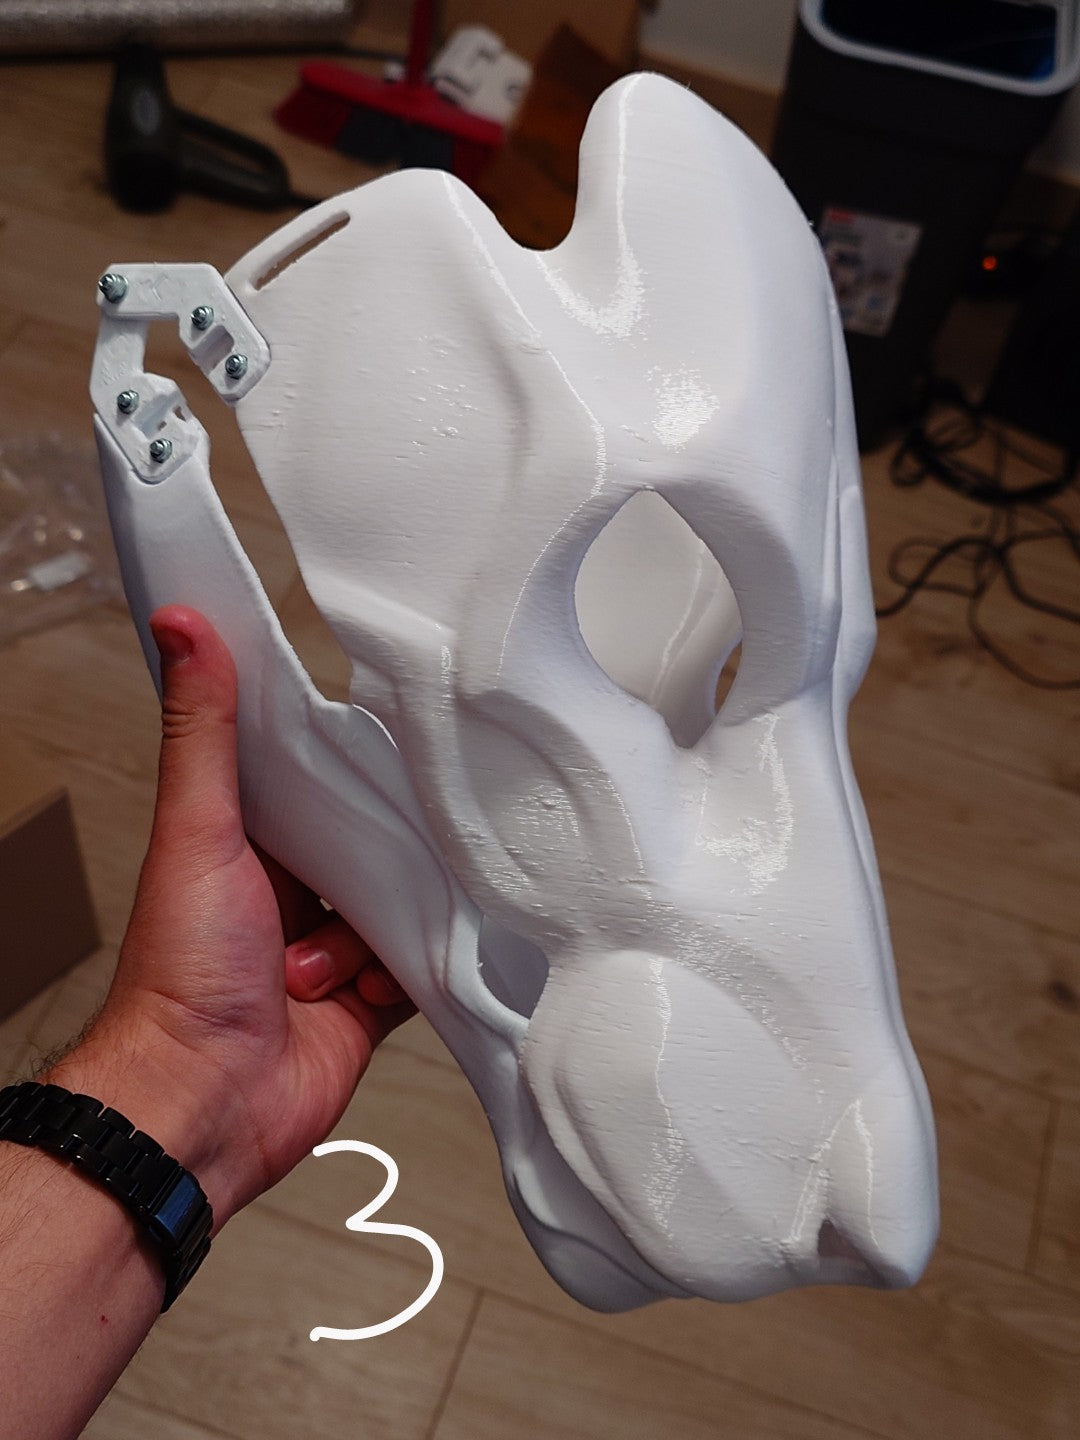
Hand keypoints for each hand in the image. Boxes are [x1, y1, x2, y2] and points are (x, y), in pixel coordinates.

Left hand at [48, 605, 414, 1228]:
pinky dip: (406, 968)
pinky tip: (371, 980)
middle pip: (370, 839)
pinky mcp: (368, 995)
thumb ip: (205, 731)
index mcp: (250, 843)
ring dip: (377, 927)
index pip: (313, 779)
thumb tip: (183, 630)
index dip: (344, 764)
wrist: (205, 1101)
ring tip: (323, 956)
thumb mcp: (198, 829)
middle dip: (379, 851)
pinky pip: (420, 962)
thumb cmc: (179, 978)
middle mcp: (293, 891)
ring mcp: (332, 945)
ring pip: (402, 899)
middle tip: (368, 858)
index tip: (376, 744)